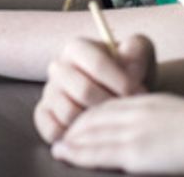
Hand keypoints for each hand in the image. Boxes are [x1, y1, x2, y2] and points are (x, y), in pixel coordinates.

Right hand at [35, 34, 154, 143]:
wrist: (121, 91)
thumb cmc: (130, 71)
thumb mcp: (139, 53)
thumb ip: (137, 49)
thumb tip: (128, 67)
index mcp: (77, 47)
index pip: (97, 63)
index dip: (121, 81)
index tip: (140, 92)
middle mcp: (58, 67)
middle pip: (84, 91)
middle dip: (111, 103)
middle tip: (128, 110)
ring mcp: (48, 92)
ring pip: (69, 113)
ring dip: (95, 122)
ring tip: (113, 120)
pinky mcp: (43, 115)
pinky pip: (53, 131)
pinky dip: (74, 137)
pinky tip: (93, 132)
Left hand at [51, 94, 183, 173]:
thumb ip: (165, 122)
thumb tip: (161, 135)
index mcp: (150, 102)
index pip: (111, 105)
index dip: (92, 114)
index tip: (79, 123)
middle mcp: (137, 111)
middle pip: (96, 116)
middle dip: (76, 126)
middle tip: (61, 136)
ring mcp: (134, 130)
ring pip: (90, 132)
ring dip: (70, 140)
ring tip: (57, 147)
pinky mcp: (135, 151)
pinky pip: (96, 151)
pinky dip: (76, 152)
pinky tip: (63, 153)